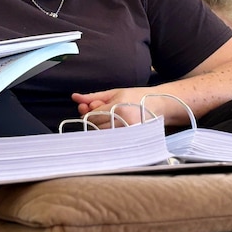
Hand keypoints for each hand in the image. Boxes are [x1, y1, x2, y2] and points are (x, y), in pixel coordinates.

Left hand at [72, 88, 189, 128]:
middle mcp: (122, 121)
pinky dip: (109, 134)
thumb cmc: (135, 96)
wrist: (158, 104)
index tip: (93, 108)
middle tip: (104, 113)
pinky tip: (115, 127)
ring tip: (112, 119)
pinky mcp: (131, 139)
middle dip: (95, 120)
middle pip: (95, 126)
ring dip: (101, 128)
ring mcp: (127, 132)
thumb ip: (93, 96)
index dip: (89, 112)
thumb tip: (74, 97)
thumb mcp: (114, 92)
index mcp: (117, 107)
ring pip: (102, 134)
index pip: (93, 116)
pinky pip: (112, 139)